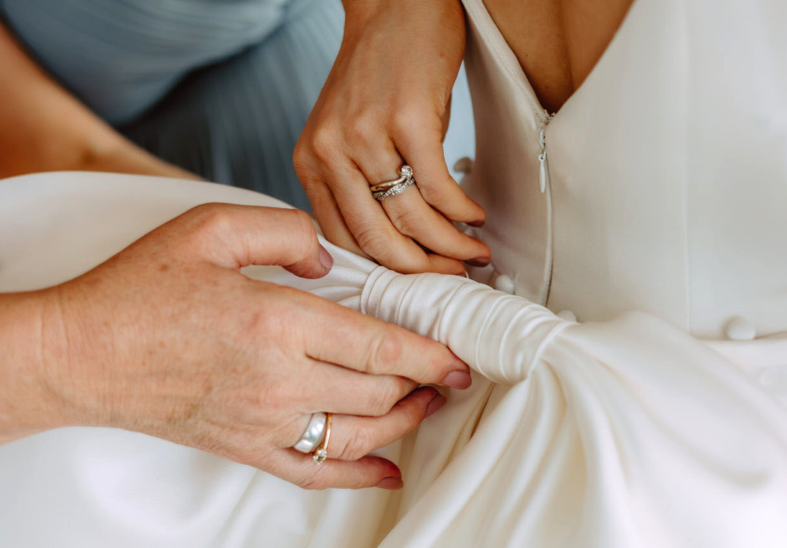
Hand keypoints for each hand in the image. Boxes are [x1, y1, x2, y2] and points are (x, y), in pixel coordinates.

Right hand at [40, 204, 471, 489]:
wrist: (80, 355)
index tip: (460, 358)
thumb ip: (282, 232)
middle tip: (449, 374)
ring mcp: (264, 423)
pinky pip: (315, 474)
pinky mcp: (247, 450)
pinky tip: (389, 473)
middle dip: (425, 385)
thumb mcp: (209, 230)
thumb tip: (329, 259)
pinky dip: (359, 478)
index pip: (378, 346)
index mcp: (277, 322)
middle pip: (379, 392)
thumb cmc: (139, 291)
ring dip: (404, 424)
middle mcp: (279, 380)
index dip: (430, 355)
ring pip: (359, 436)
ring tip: (427, 405)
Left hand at [293, 0, 489, 274]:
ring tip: (473, 252)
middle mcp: (332, 152)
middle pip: (377, 240)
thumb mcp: (349, 132)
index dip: (386, 270)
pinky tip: (474, 216)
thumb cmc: (379, 70)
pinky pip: (439, 189)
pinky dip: (462, 212)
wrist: (395, 7)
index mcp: (312, 161)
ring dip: (451, 245)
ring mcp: (367, 137)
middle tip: (450, 276)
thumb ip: (357, 183)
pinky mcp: (408, 121)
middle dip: (421, 270)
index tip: (416, 282)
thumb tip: (398, 240)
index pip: (343, 239)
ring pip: (412, 220)